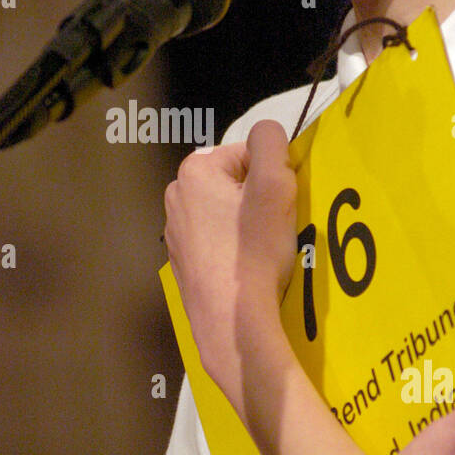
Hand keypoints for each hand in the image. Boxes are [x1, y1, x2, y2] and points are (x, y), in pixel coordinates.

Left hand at [164, 120, 297, 393]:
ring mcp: (175, 234)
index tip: (280, 204)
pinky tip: (245, 270)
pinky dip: (233, 250)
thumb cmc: (253, 249)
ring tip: (261, 252)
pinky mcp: (182, 264)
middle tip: (274, 228)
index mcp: (193, 172)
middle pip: (235, 184)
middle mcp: (176, 197)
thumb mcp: (275, 184)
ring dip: (246, 225)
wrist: (232, 320)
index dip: (272, 177)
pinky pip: (216, 243)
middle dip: (257, 200)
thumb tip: (267, 133)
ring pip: (226, 214)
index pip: (248, 155)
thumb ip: (271, 143)